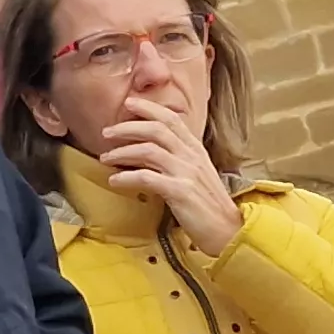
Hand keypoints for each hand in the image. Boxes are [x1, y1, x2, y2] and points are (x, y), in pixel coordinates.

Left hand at [102, 93, 239, 254]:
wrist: (228, 231)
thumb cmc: (209, 206)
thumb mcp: (197, 175)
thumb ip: (179, 159)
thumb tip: (151, 150)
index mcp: (196, 150)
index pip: (171, 119)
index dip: (149, 108)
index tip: (129, 102)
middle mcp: (191, 157)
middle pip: (156, 129)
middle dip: (128, 127)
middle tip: (106, 132)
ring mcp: (186, 173)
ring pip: (148, 150)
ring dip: (122, 152)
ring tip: (105, 158)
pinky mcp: (179, 192)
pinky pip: (146, 178)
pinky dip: (126, 177)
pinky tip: (114, 181)